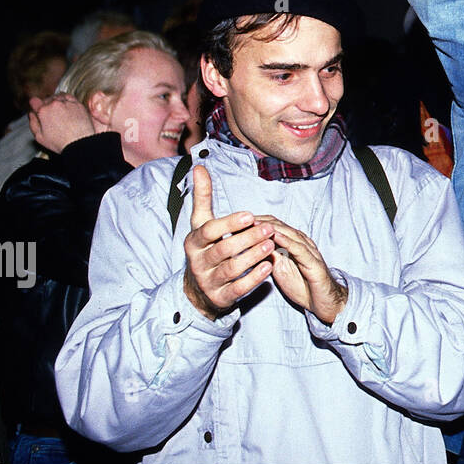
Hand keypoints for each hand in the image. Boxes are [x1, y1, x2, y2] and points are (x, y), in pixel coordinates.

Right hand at [28, 93, 97, 153]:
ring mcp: (67, 103)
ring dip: (56, 101)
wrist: (80, 142)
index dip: (34, 105)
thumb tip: (31, 114)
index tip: (36, 108)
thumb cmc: (60, 142)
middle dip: (45, 104)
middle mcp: (55, 104)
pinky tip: (66, 106)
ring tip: (58, 110)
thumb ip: (33, 123)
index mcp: (43, 111)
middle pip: (46, 99)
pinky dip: (66, 99)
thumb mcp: (39, 137)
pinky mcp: (77, 104)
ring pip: (57, 96)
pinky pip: (69, 97)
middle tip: (49, 114)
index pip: (34, 101)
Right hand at [182, 165, 275, 319]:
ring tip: (270, 245)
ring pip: (231, 269)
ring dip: (252, 257)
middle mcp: (198, 262)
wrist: (198, 288)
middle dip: (247, 239)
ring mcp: (208, 281)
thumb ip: (202, 197)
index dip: (229, 223)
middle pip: (223, 249)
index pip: (209, 230)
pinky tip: (269, 266)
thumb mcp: (201, 224)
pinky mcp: (220, 297)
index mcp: (194, 242)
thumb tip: (200, 167)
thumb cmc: (205, 248)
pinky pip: (238, 288)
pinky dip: (254, 278)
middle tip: (269, 229)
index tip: (250, 215)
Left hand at [252, 215, 347, 325]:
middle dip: (259, 222)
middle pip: (279, 226)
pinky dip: (287, 241)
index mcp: (292, 243)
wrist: (324, 302)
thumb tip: (249, 247)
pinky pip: (299, 249)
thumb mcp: (279, 269)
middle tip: (241, 219)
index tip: (235, 222)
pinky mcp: (314, 263)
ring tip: (254, 223)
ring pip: (289, 233)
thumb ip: (268, 256)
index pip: (272, 226)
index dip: (255, 222)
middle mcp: (301, 242)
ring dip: (271, 227)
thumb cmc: (302, 284)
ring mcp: (308, 251)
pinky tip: (274, 236)